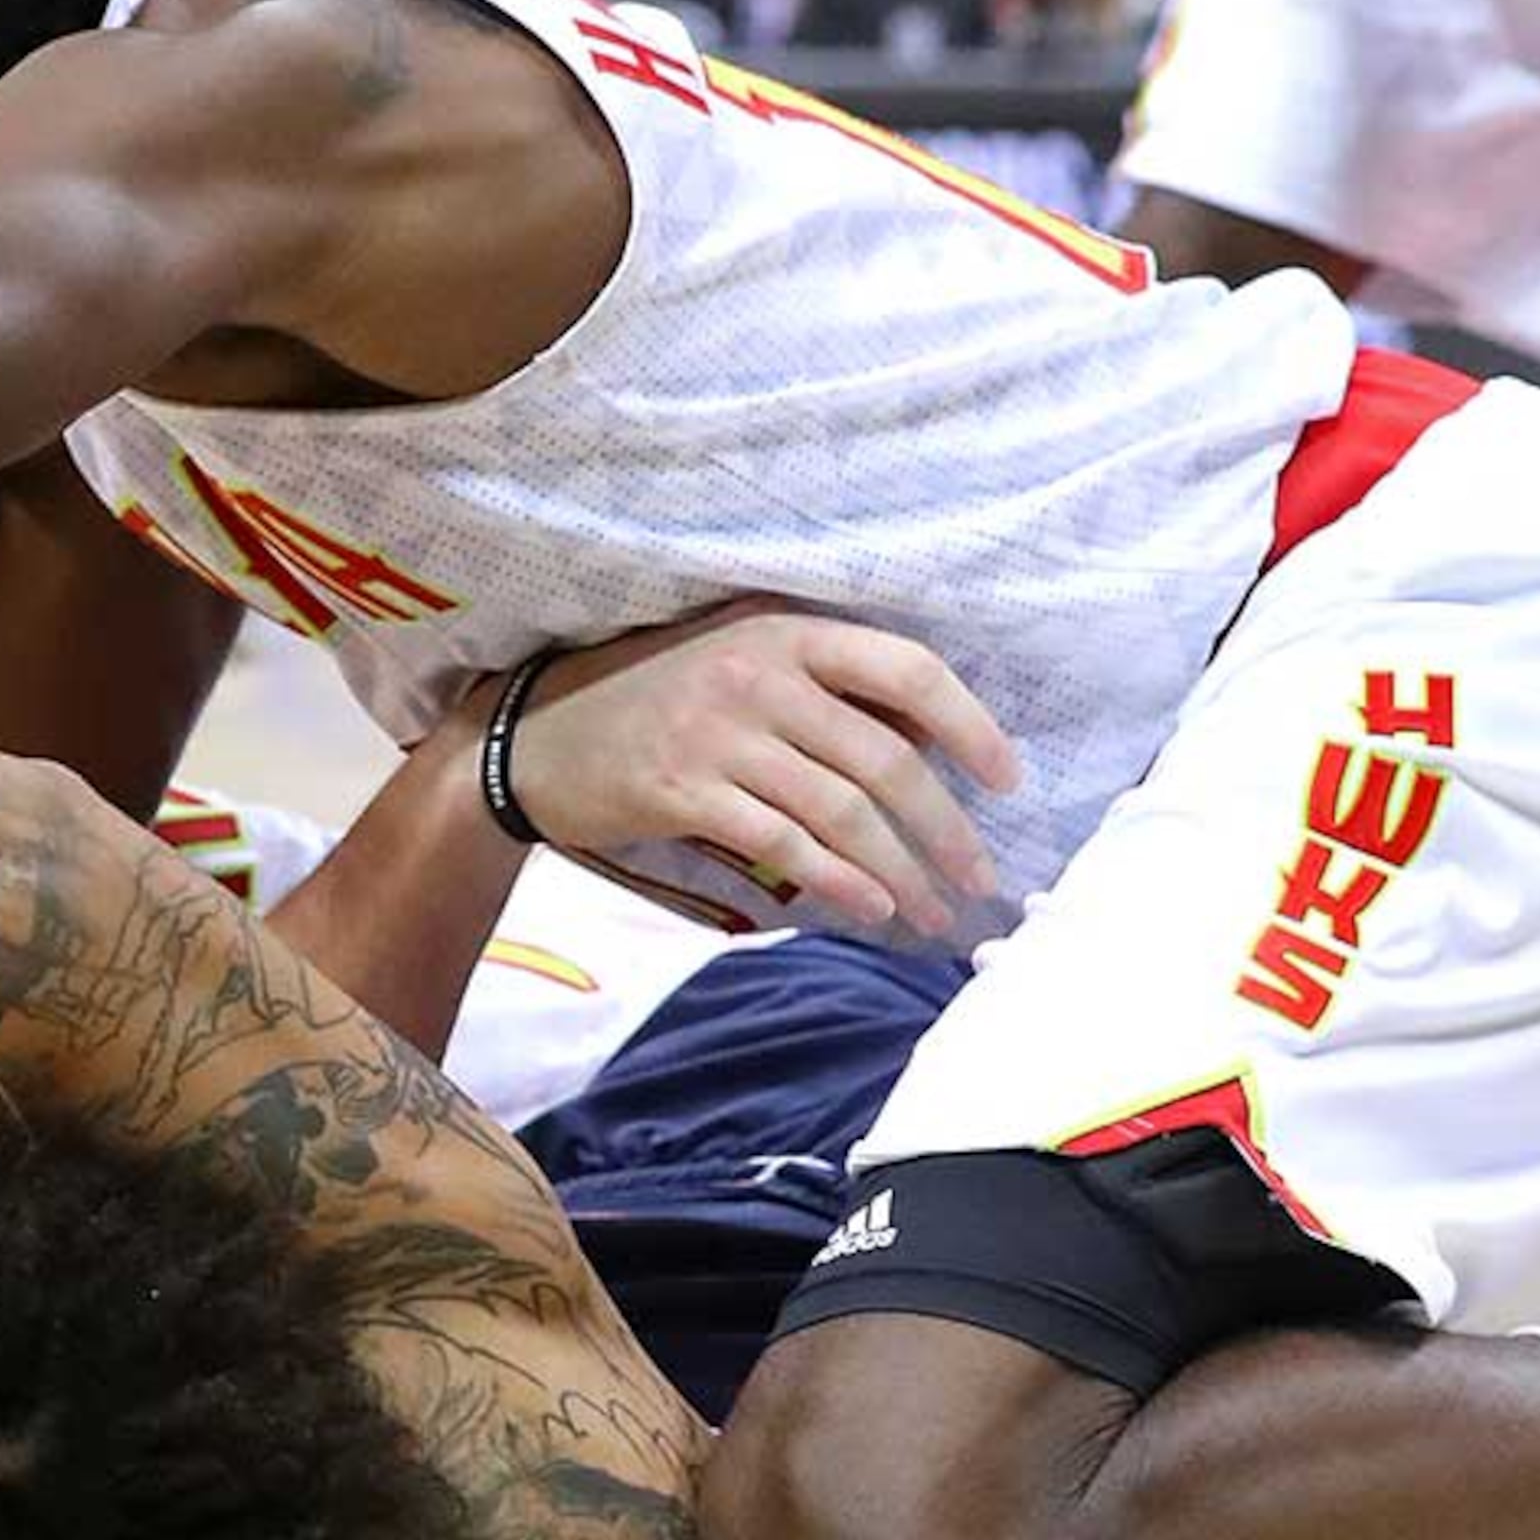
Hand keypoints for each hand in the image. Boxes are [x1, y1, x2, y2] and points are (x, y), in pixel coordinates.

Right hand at [494, 600, 1019, 937]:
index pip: (906, 668)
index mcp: (783, 629)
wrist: (532, 734)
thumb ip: (823, 692)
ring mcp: (718, 731)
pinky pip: (784, 842)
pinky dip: (839, 880)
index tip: (1007, 779)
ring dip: (901, 869)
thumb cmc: (651, 698)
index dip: (970, 725)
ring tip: (932, 911)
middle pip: (885, 756)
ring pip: (842, 809)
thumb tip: (929, 748)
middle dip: (944, 827)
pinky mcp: (683, 788)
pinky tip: (868, 906)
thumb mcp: (739, 663)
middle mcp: (757, 672)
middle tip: (978, 878)